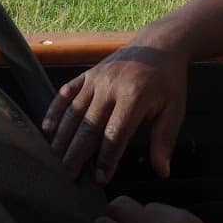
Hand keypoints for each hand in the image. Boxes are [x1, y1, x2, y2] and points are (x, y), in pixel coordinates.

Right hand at [41, 36, 187, 182]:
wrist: (159, 44)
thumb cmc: (168, 81)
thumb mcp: (174, 110)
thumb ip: (164, 141)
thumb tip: (162, 172)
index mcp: (134, 96)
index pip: (115, 135)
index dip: (106, 159)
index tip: (100, 179)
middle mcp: (110, 87)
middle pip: (89, 126)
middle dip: (77, 154)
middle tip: (68, 177)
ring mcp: (96, 79)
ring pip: (74, 112)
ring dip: (63, 138)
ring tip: (55, 160)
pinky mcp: (88, 74)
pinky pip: (67, 93)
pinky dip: (55, 111)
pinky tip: (48, 130)